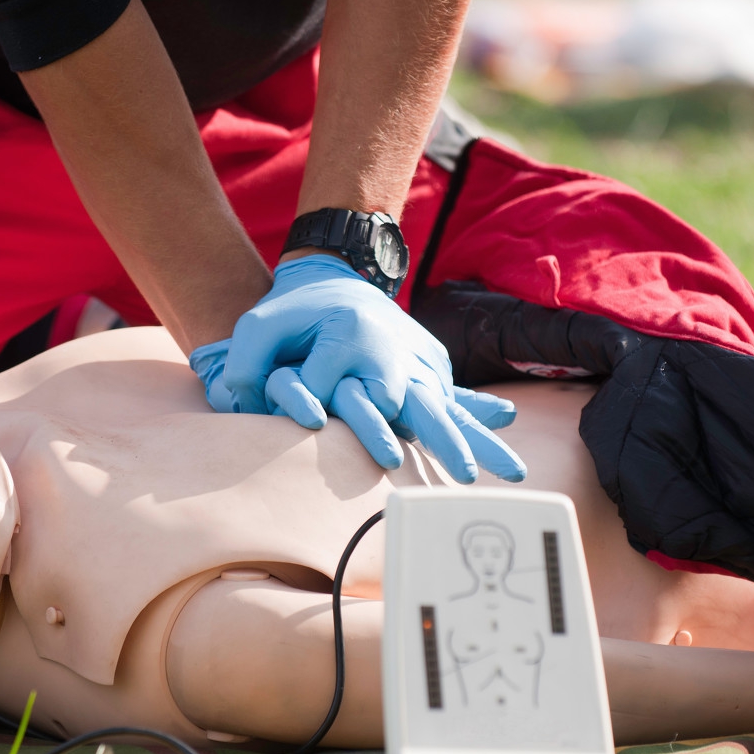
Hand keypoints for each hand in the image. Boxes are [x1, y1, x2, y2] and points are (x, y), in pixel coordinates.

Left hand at [216, 254, 527, 482]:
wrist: (333, 276)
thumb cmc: (290, 311)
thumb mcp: (255, 327)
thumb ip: (244, 365)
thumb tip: (251, 406)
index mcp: (350, 338)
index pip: (338, 394)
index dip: (315, 407)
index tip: (310, 421)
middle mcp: (391, 351)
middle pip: (420, 406)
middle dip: (445, 442)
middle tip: (466, 477)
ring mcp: (414, 357)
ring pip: (446, 407)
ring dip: (475, 438)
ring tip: (509, 469)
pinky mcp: (427, 361)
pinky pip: (454, 395)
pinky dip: (478, 413)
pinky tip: (504, 424)